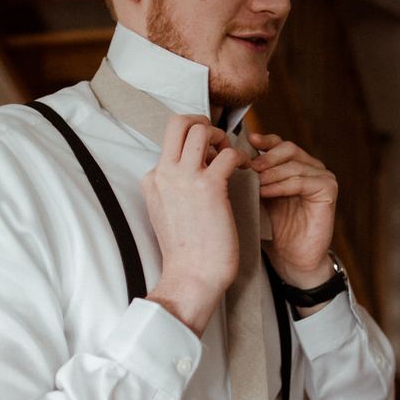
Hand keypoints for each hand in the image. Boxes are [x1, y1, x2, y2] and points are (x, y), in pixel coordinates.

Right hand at [142, 114, 248, 334]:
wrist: (191, 278)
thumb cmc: (186, 251)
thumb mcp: (167, 212)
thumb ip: (174, 188)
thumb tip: (198, 171)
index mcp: (152, 179)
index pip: (169, 142)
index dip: (193, 145)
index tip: (208, 160)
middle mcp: (164, 173)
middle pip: (177, 122)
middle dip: (202, 122)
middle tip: (218, 142)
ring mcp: (184, 178)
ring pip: (201, 129)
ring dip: (222, 137)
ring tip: (231, 157)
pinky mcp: (209, 187)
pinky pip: (228, 153)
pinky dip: (241, 157)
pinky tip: (246, 172)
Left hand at [248, 133, 336, 288]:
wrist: (290, 259)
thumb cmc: (271, 229)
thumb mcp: (257, 196)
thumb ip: (252, 176)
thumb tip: (228, 156)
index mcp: (294, 165)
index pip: (279, 143)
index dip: (263, 140)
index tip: (247, 141)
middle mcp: (311, 167)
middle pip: (288, 148)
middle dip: (265, 157)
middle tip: (248, 167)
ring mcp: (322, 177)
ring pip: (293, 165)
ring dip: (270, 173)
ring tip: (254, 183)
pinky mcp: (328, 190)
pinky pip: (303, 181)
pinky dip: (282, 185)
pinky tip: (266, 192)